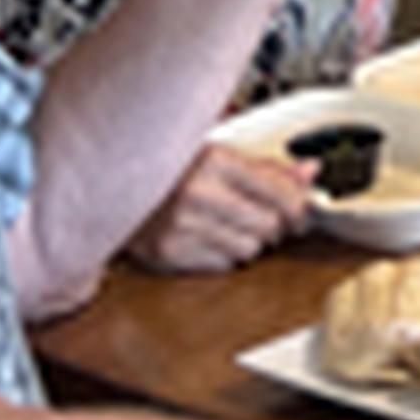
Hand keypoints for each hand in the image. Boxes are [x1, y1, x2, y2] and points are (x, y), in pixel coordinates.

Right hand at [125, 146, 312, 273]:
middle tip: (263, 216)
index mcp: (212, 160)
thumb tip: (310, 173)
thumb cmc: (168, 169)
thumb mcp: (216, 155)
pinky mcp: (169, 253)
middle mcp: (197, 193)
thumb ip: (266, 167)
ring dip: (248, 240)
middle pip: (270, 225)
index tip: (301, 210)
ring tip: (228, 223)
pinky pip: (223, 264)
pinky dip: (224, 254)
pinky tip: (209, 236)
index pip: (280, 192)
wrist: (108, 186)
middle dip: (273, 224)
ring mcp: (181, 226)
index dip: (299, 205)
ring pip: (250, 249)